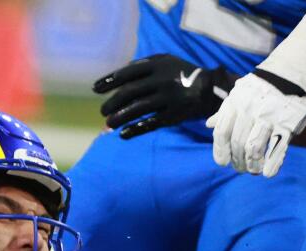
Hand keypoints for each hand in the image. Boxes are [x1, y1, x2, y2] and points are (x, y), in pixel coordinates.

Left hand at [93, 54, 236, 139]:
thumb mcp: (166, 61)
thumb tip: (117, 77)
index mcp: (157, 65)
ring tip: (108, 124)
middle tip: (102, 111)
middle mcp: (161, 81)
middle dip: (112, 102)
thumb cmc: (182, 75)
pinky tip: (123, 134)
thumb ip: (143, 66)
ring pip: (138, 109)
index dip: (109, 81)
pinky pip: (151, 123)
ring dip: (120, 117)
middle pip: (130, 92)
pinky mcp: (174, 115)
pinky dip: (136, 130)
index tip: (95, 89)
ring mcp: (168, 99)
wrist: (210, 89)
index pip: (127, 73)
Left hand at [207, 71, 305, 176]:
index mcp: (236, 102)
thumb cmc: (264, 88)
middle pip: (238, 144)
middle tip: (241, 169)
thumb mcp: (241, 93)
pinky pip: (276, 150)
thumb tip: (209, 125)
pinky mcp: (287, 124)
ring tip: (254, 171)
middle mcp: (249, 110)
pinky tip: (268, 173)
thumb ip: (226, 111)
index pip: (222, 132)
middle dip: (238, 161)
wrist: (294, 74)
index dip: (220, 151)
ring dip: (252, 166)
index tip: (223, 162)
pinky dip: (271, 165)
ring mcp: (269, 117)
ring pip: (253, 149)